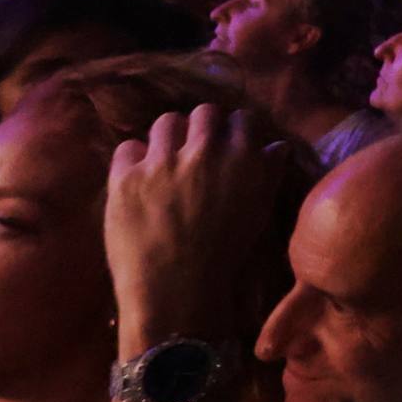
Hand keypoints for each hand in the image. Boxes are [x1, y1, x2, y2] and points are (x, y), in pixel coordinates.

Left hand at [104, 105, 286, 347]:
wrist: (176, 289)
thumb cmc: (225, 255)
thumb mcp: (259, 212)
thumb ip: (268, 173)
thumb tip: (276, 145)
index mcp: (242, 159)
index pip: (242, 119)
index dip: (235, 129)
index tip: (229, 142)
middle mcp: (204, 151)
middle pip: (204, 112)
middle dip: (202, 126)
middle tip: (197, 146)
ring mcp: (161, 162)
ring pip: (166, 122)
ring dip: (169, 136)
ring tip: (166, 157)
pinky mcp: (126, 177)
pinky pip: (129, 148)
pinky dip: (135, 158)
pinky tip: (139, 176)